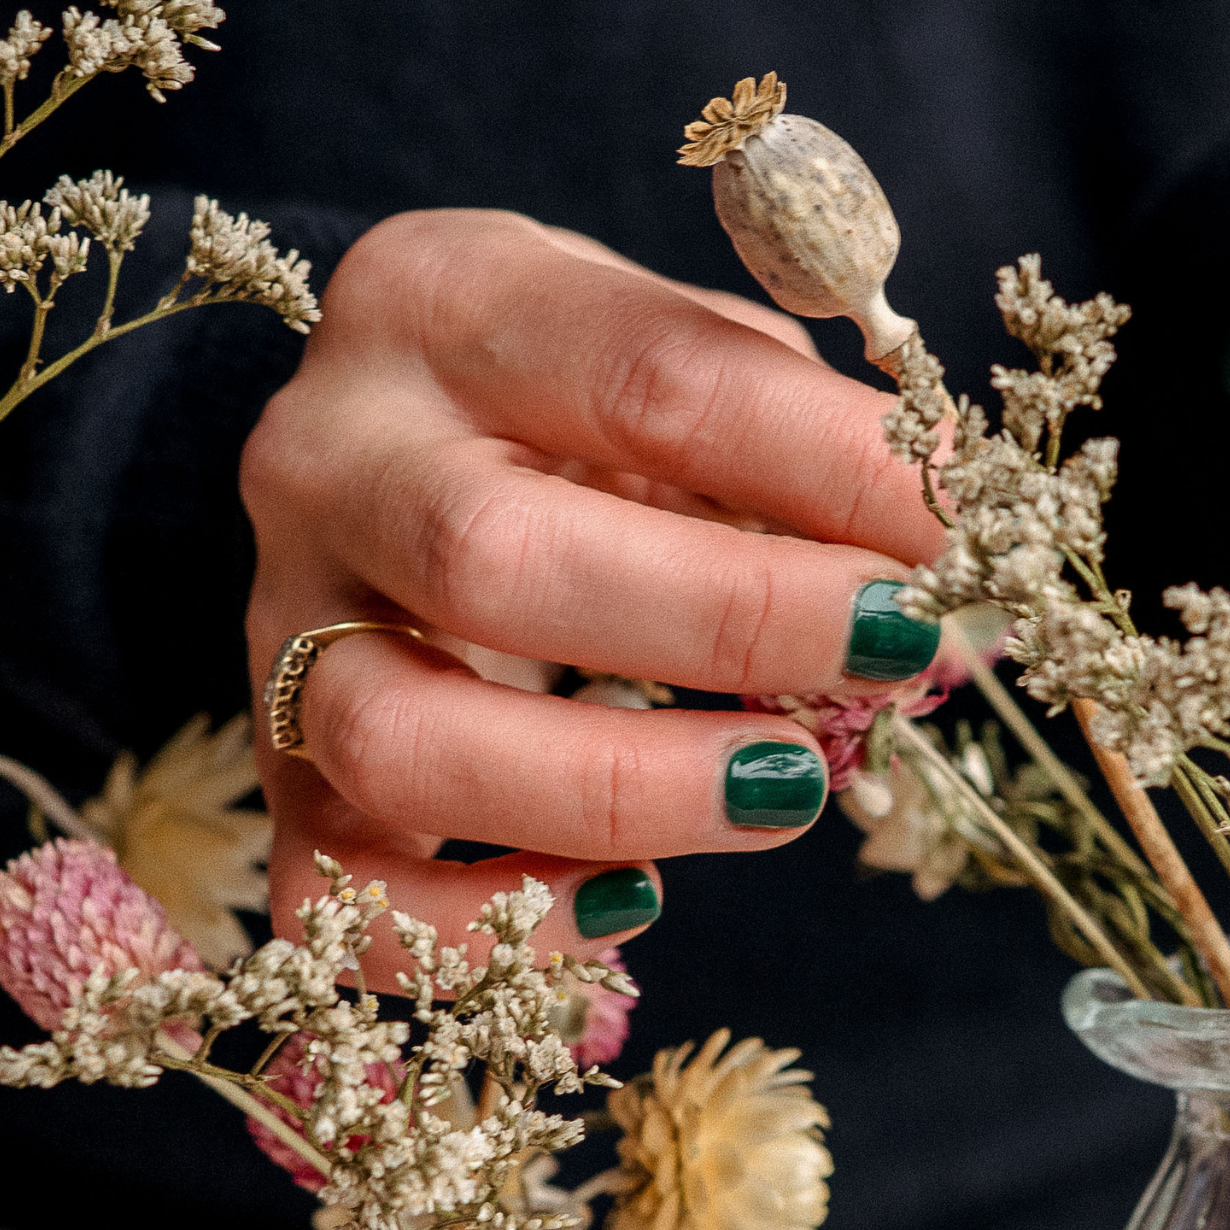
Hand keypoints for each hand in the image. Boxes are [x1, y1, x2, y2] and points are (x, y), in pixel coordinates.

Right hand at [239, 209, 944, 962]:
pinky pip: (339, 896)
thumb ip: (792, 437)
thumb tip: (948, 577)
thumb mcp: (673, 346)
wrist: (386, 431)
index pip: (647, 375)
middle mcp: (331, 456)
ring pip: (399, 739)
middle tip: (890, 652)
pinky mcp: (275, 777)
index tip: (954, 529)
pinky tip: (632, 903)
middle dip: (726, 622)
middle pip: (490, 556)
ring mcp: (280, 625)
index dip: (824, 462)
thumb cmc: (570, 393)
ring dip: (617, 789)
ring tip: (787, 787)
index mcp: (443, 299)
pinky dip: (491, 930)